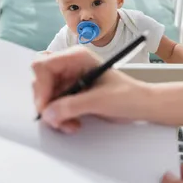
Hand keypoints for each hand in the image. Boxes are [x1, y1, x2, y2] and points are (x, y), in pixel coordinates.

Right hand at [31, 46, 149, 133]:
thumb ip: (72, 106)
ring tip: (71, 124)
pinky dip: (59, 118)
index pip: (44, 65)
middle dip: (46, 102)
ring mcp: (69, 80)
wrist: (142, 105)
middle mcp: (70, 66)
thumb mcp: (100, 100)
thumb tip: (48, 113)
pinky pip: (54, 106)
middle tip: (57, 120)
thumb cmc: (128, 95)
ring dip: (54, 114)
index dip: (41, 86)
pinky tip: (73, 124)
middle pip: (40, 80)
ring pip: (46, 96)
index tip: (46, 107)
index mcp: (77, 57)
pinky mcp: (71, 94)